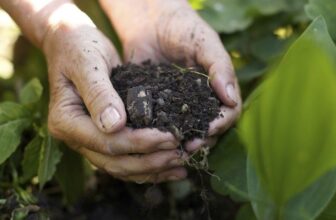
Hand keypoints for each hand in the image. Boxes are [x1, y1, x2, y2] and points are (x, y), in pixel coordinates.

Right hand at [43, 4, 186, 182]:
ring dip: (152, 169)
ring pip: (121, 167)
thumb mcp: (88, 63)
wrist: (72, 43)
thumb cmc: (79, 46)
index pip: (107, 142)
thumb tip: (114, 126)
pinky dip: (148, 165)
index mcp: (66, 121)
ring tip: (181, 165)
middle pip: (115, 162)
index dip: (140, 143)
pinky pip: (125, 159)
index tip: (170, 137)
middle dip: (151, 161)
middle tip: (181, 155)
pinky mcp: (103, 138)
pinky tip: (171, 166)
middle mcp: (75, 138)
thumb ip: (99, 93)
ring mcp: (88, 141)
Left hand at [100, 0, 241, 151]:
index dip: (222, 124)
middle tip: (187, 146)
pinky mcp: (156, 107)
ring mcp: (178, 106)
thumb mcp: (205, 42)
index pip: (229, 113)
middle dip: (201, 139)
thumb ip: (220, 67)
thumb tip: (231, 99)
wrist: (149, 21)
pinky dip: (158, 135)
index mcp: (218, 89)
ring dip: (181, 143)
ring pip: (185, 132)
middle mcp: (200, 102)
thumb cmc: (183, 27)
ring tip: (171, 149)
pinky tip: (151, 140)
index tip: (209, 129)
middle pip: (209, 129)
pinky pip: (160, 125)